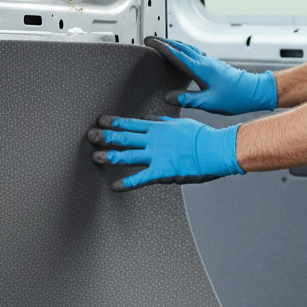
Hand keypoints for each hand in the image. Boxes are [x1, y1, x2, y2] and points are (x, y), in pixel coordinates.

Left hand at [87, 115, 243, 191]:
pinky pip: (140, 178)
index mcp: (159, 128)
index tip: (101, 121)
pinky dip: (126, 183)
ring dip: (109, 156)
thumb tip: (152, 119)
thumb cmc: (203, 137)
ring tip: (95, 157)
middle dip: (105, 136)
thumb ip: (164, 122)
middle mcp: (154, 140)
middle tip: (90, 136)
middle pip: (124, 137)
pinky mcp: (162, 172)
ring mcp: (157, 156)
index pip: (131, 123)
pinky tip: (114, 187)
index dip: (114, 122)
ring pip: (127, 155)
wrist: (216, 150)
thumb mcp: (181, 124)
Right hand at [145, 36, 276, 114]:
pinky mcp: (214, 66)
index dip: (161, 48)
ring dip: (174, 44)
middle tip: (151, 39)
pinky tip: (184, 54)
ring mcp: (210, 62)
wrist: (255, 92)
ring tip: (163, 43)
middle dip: (164, 42)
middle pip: (181, 47)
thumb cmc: (236, 97)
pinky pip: (195, 53)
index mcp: (201, 69)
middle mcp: (205, 62)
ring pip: (188, 48)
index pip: (176, 54)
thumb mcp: (209, 102)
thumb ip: (188, 99)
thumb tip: (169, 98)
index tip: (149, 42)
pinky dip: (184, 50)